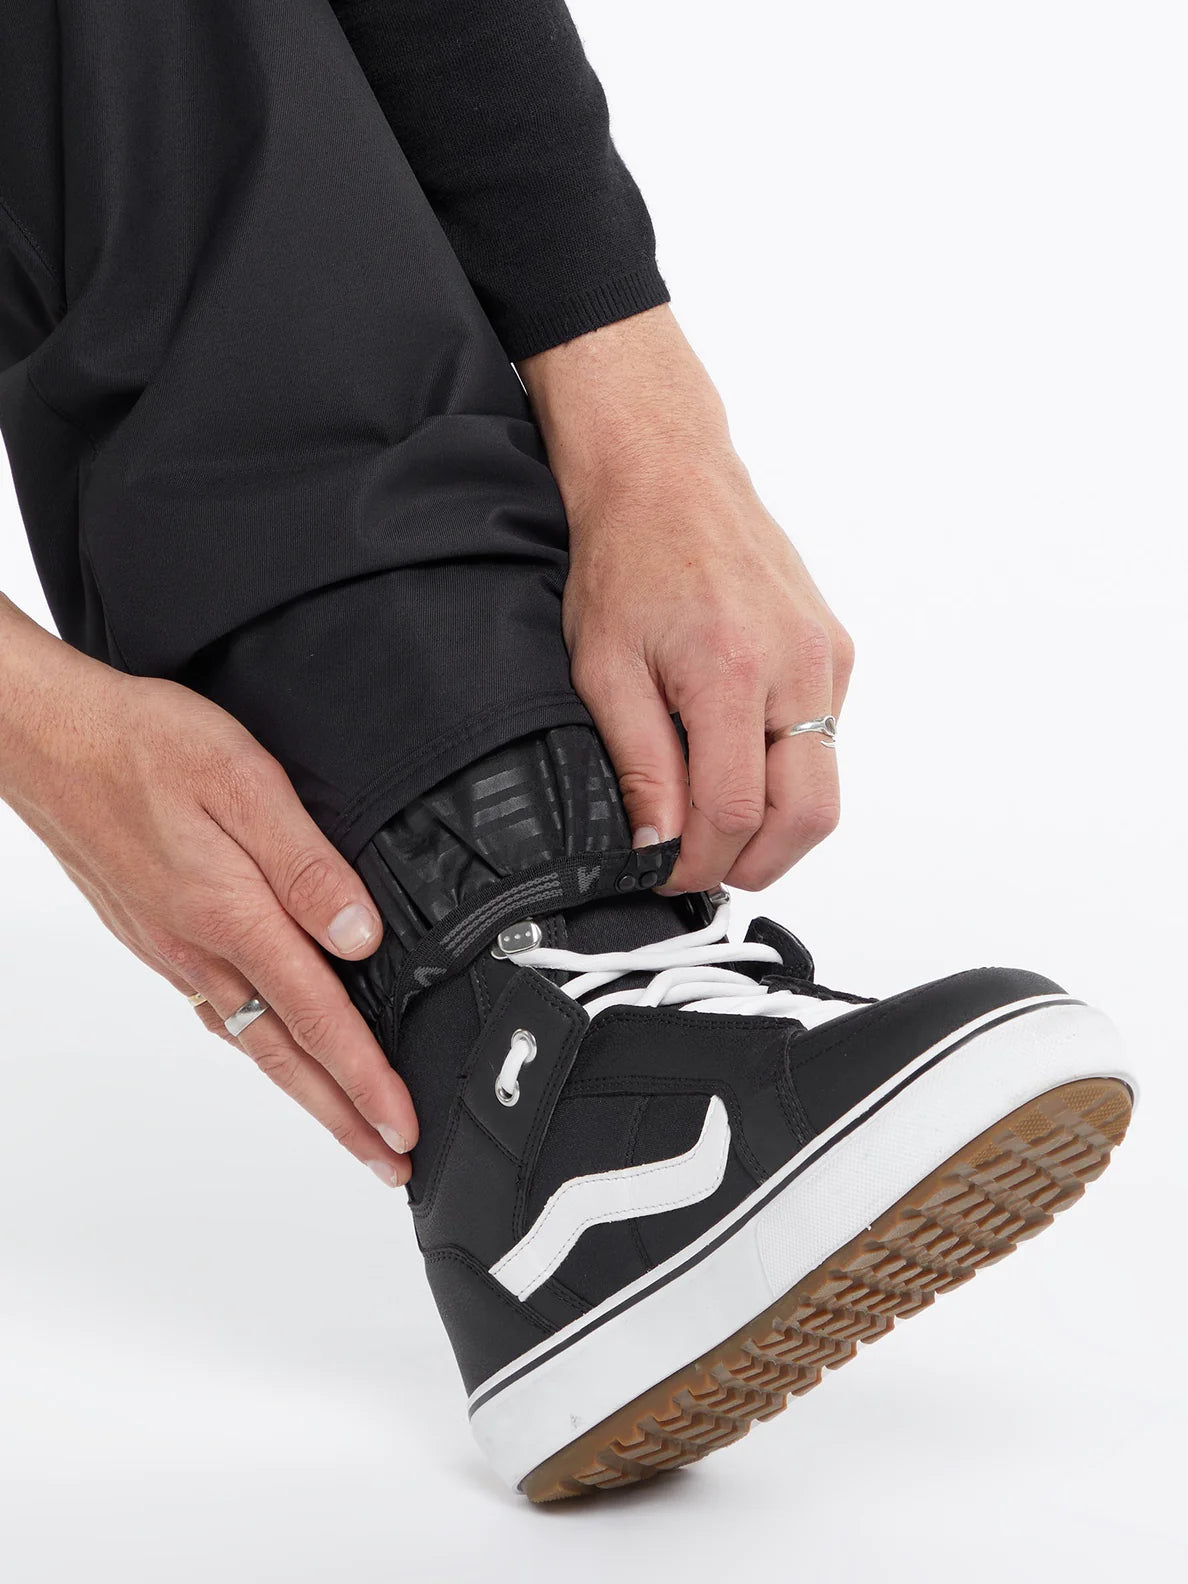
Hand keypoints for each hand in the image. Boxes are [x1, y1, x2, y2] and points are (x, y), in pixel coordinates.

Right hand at [0, 599, 415, 1183]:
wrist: (47, 739)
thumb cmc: (142, 746)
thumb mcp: (243, 782)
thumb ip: (307, 865)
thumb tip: (359, 938)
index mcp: (233, 916)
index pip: (319, 1020)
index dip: (365, 1082)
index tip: (400, 1130)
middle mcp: (201, 950)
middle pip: (286, 1056)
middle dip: (343, 1117)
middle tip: (389, 1163)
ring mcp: (173, 950)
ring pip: (252, 1040)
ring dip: (305, 1090)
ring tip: (346, 1124)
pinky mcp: (155, 936)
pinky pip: (217, 1011)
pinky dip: (257, 1047)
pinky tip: (272, 1050)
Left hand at [518, 307, 853, 892]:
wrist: (669, 474)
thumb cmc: (630, 556)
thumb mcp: (604, 669)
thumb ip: (637, 765)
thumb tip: (656, 846)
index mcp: (734, 671)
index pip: (735, 814)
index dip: (698, 862)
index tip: (663, 872)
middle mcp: (800, 666)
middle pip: (808, 818)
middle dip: (754, 864)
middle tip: (700, 868)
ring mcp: (828, 658)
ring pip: (825, 789)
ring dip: (775, 826)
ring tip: (714, 823)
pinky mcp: (838, 652)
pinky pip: (827, 742)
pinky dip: (786, 773)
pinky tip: (736, 758)